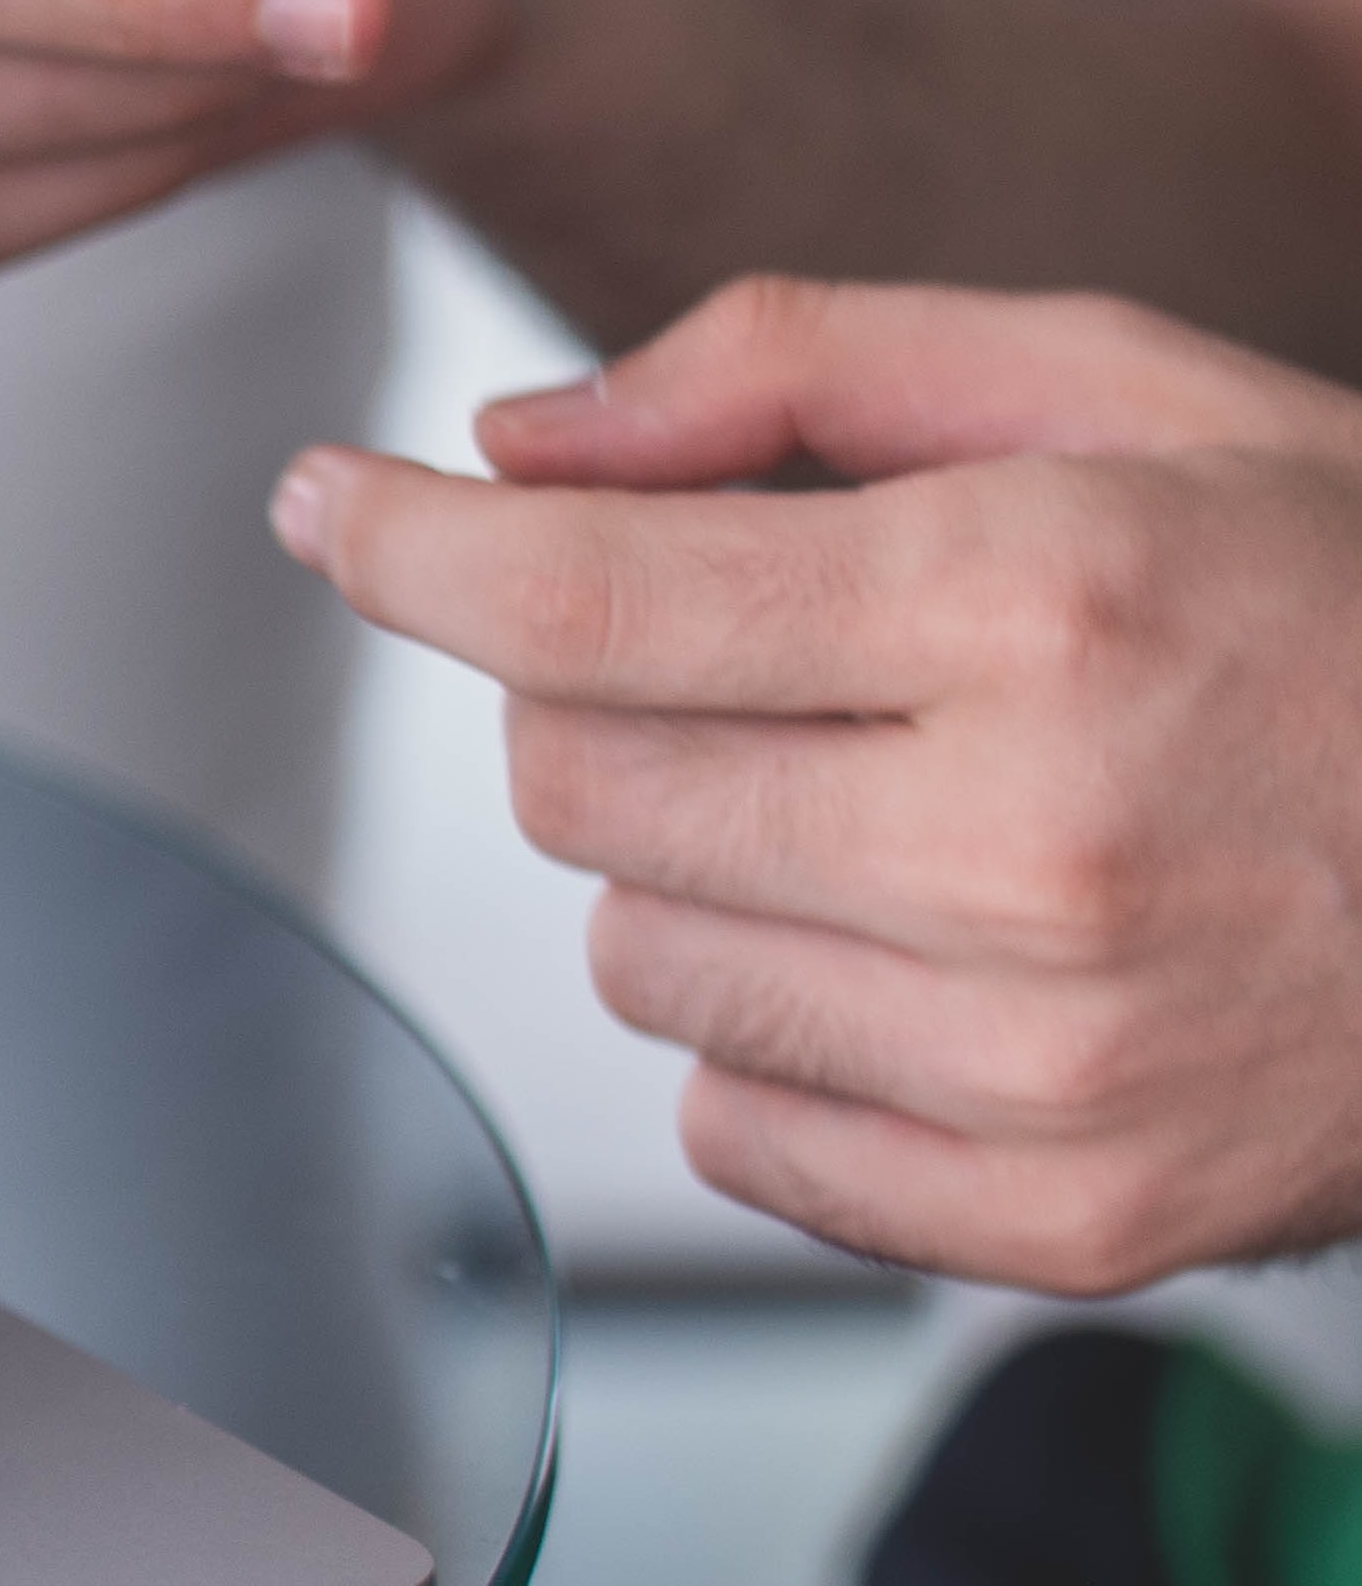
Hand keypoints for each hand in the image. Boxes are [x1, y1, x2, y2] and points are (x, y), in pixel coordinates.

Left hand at [271, 276, 1361, 1289]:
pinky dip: (774, 1036)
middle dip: (598, 692)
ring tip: (892, 803)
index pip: (583, 603)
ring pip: (635, 953)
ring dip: (696, 862)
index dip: (406, 551)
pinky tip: (929, 952)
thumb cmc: (1346, 603)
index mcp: (1036, 601)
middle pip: (572, 779)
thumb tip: (514, 448)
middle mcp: (1028, 845)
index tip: (326, 506)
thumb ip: (788, 366)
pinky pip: (731, 1129)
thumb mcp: (1113, 384)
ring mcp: (1043, 1062)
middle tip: (757, 653)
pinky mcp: (1060, 1219)